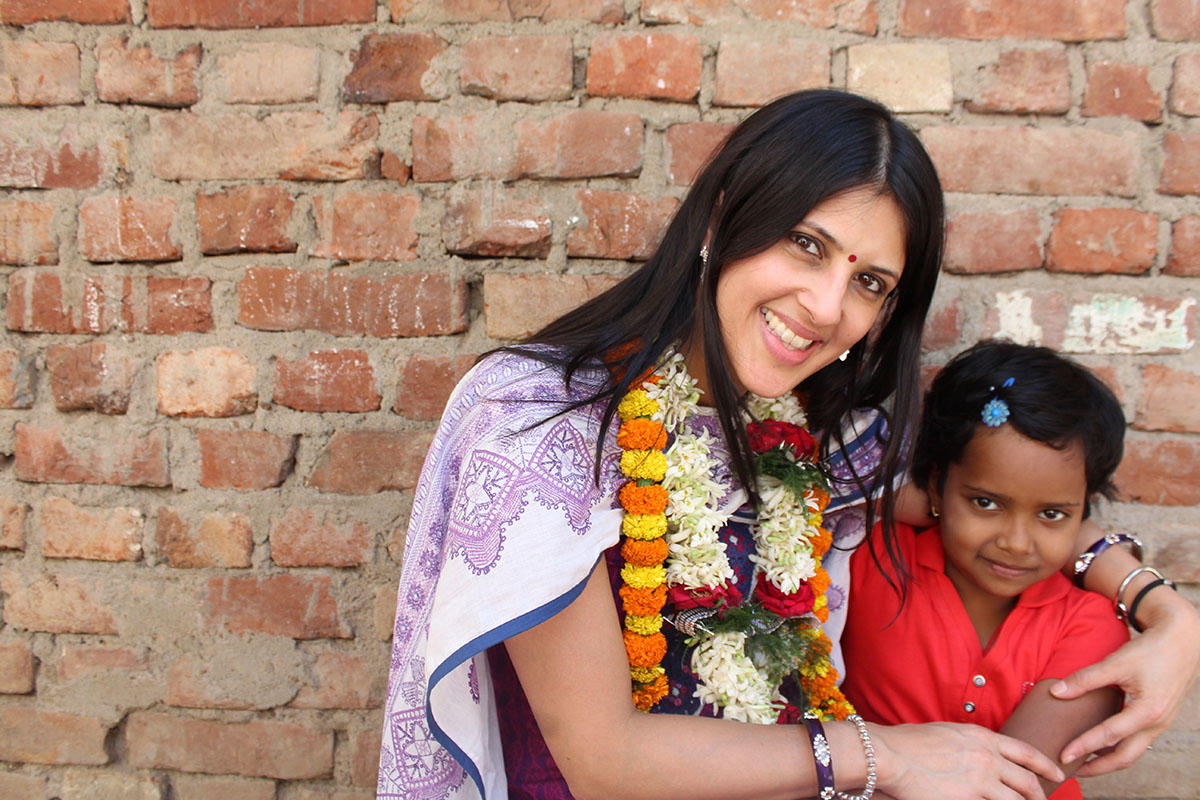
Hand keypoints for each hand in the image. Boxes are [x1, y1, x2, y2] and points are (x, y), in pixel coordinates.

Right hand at [871, 721, 1060, 799]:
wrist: (890, 754)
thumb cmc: (910, 742)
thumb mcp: (949, 732)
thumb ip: (972, 744)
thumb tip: (985, 755)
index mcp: (982, 737)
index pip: (1027, 752)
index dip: (1046, 766)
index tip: (1057, 775)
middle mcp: (987, 758)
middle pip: (1027, 783)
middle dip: (1038, 797)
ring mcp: (979, 781)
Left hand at [1051, 589, 1199, 775]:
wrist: (1183, 642)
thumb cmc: (1151, 651)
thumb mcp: (1116, 663)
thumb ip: (1085, 679)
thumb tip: (1056, 692)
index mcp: (1147, 712)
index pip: (1109, 736)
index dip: (1084, 747)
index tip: (1063, 755)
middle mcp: (1156, 724)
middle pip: (1125, 758)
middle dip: (1098, 768)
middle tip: (1070, 770)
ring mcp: (1160, 724)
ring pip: (1133, 752)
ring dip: (1108, 760)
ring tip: (1082, 761)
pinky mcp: (1158, 719)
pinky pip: (1138, 741)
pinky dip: (1118, 747)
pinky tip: (1101, 744)